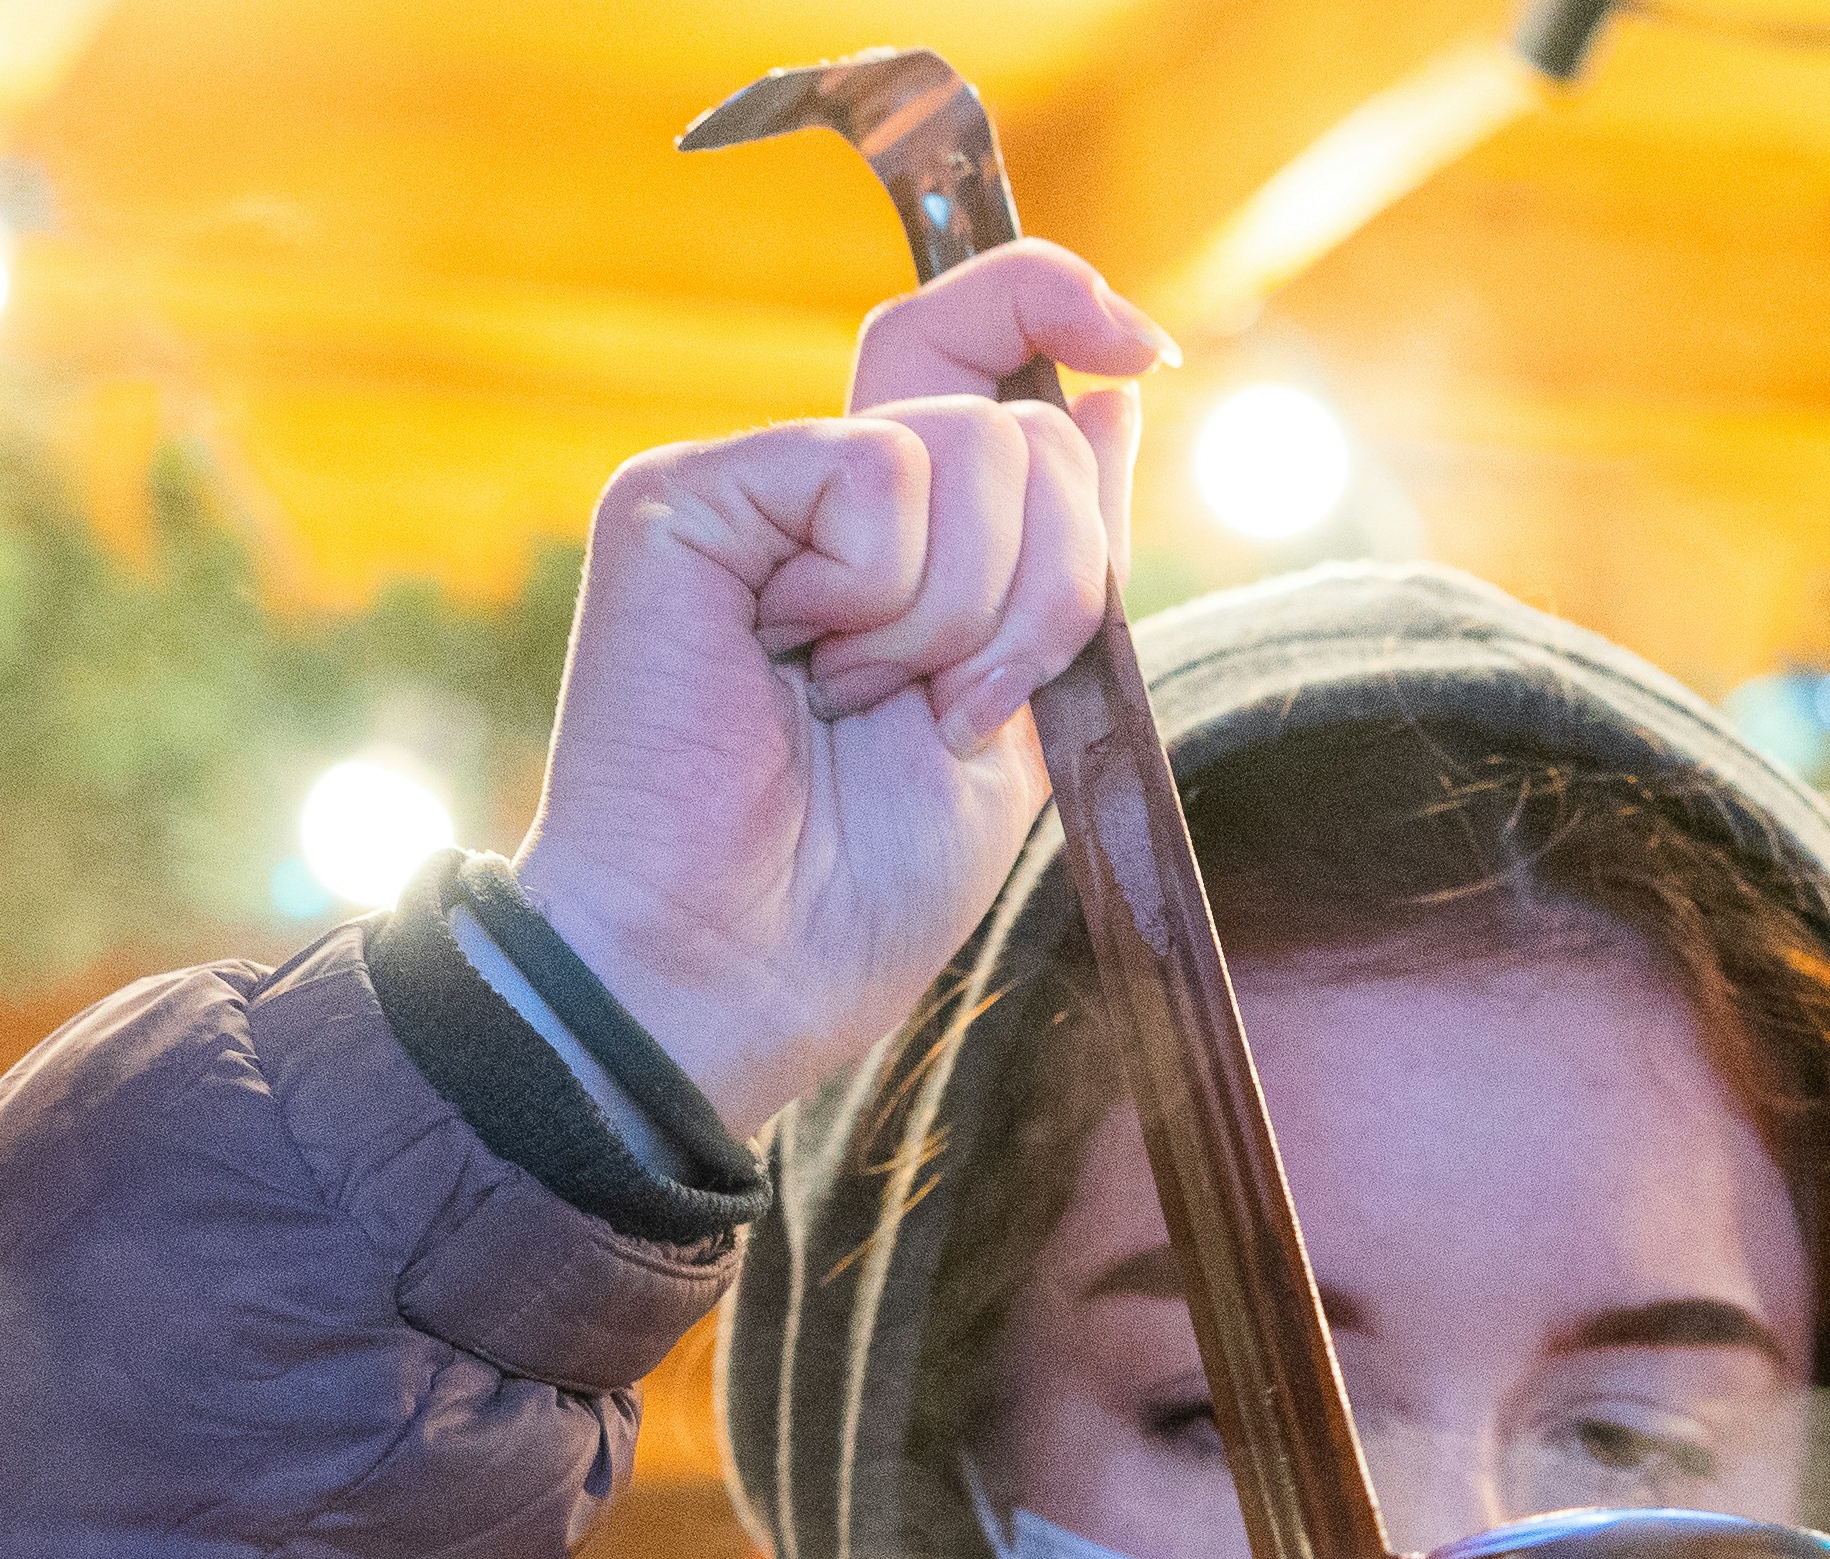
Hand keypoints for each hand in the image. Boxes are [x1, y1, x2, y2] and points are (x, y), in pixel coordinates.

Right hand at [510, 241, 1171, 1131]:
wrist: (736, 976)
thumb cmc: (859, 887)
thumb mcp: (1023, 715)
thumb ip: (1068, 556)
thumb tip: (1118, 390)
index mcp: (891, 537)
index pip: (979, 357)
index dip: (1061, 311)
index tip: (1150, 353)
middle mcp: (815, 491)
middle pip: (1017, 429)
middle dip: (1043, 588)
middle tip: (950, 708)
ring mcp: (746, 485)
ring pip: (965, 450)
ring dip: (959, 617)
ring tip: (860, 704)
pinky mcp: (680, 497)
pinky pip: (872, 476)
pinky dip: (881, 596)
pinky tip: (804, 669)